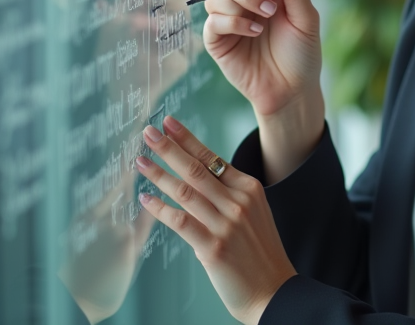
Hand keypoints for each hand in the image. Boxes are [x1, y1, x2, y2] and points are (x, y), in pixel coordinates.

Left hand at [135, 116, 295, 324]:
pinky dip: (160, 209)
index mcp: (249, 189)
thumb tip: (196, 177)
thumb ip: (228, 194)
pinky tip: (146, 198)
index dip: (188, 139)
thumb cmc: (260, 253)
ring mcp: (226, 224)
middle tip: (148, 133)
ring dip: (159, 174)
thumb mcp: (254, 213)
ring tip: (141, 162)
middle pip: (197, 168)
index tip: (169, 123)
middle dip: (169, 148)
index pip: (212, 157)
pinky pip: (181, 221)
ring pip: (186, 191)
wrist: (273, 291)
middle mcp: (239, 202)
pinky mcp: (213, 247)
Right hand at [203, 0, 322, 120]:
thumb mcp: (307, 19)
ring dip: (242, 5)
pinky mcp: (217, 39)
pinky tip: (254, 34)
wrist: (292, 89)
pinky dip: (233, 23)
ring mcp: (228, 18)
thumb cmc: (301, 53)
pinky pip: (213, 21)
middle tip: (269, 7)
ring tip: (264, 26)